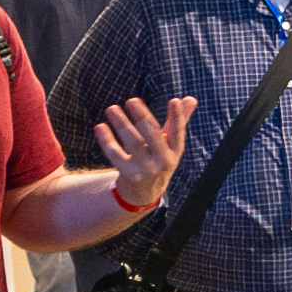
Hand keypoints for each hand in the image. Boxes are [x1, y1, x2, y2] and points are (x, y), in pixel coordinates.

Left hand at [94, 91, 200, 208]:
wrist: (145, 193)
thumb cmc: (158, 160)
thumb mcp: (170, 144)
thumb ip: (179, 121)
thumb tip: (190, 98)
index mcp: (175, 151)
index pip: (178, 132)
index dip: (177, 117)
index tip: (174, 101)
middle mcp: (163, 161)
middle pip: (153, 136)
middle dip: (142, 117)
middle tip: (131, 100)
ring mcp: (146, 169)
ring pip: (133, 143)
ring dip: (122, 124)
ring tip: (111, 109)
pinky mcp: (129, 175)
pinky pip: (116, 156)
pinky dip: (107, 141)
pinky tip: (100, 127)